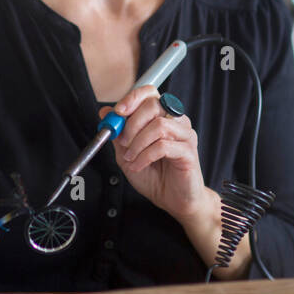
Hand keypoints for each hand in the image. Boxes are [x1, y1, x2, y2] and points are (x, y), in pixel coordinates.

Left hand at [101, 85, 207, 223]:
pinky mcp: (189, 152)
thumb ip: (118, 132)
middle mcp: (177, 121)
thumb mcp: (127, 152)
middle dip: (132, 123)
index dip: (133, 98)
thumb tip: (104, 112)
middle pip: (154, 105)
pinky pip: (163, 146)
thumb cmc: (154, 175)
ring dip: (138, 142)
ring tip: (130, 157)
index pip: (151, 93)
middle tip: (122, 141)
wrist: (172, 200)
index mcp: (163, 116)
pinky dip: (145, 156)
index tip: (118, 112)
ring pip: (159, 125)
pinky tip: (138, 165)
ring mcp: (185, 135)